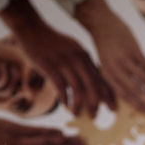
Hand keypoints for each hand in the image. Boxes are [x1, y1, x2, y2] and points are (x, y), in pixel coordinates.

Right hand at [0, 0, 113, 117]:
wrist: (32, 28)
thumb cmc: (52, 43)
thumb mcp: (72, 49)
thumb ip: (81, 63)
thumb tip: (91, 83)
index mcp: (84, 55)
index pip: (100, 78)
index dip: (108, 95)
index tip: (113, 108)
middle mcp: (77, 58)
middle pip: (92, 85)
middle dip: (95, 103)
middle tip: (94, 116)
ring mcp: (64, 62)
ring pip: (77, 88)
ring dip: (78, 104)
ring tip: (77, 114)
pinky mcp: (50, 66)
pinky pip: (61, 87)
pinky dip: (64, 99)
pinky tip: (65, 105)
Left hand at [73, 0, 144, 112]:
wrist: (101, 22)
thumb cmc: (105, 46)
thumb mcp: (106, 65)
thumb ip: (116, 80)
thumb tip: (128, 99)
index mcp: (107, 76)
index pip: (125, 96)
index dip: (140, 106)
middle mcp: (115, 69)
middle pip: (135, 91)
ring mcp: (125, 59)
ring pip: (144, 80)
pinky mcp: (134, 50)